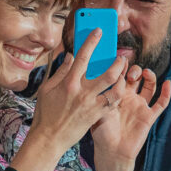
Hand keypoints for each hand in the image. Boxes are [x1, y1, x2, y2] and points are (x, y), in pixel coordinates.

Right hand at [28, 32, 130, 156]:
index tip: (99, 32)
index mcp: (68, 82)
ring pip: (114, 87)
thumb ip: (61, 72)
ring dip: (122, 78)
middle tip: (121, 58)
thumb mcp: (47, 89)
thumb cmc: (45, 113)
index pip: (82, 57)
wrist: (49, 138)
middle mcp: (82, 92)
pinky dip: (117, 94)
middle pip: (107, 72)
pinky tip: (118, 90)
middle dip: (118, 62)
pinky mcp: (96, 115)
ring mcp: (91, 104)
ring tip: (124, 73)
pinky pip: (113, 102)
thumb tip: (70, 57)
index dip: (91, 42)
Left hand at [90, 62, 170, 165]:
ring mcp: (140, 106)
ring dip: (150, 77)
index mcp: (115, 95)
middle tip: (130, 74)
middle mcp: (129, 98)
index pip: (121, 75)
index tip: (120, 59)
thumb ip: (107, 94)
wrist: (111, 152)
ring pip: (149, 86)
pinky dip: (167, 93)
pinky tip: (168, 83)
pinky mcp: (149, 116)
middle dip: (135, 70)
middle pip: (136, 77)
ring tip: (146, 74)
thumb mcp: (101, 109)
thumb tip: (113, 77)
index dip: (122, 66)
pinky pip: (161, 103)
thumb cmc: (101, 132)